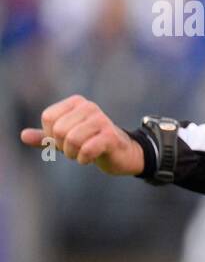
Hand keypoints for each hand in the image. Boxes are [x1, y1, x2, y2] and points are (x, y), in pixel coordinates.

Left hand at [19, 95, 144, 175]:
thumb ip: (45, 137)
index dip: (50, 134)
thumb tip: (24, 136)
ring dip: (72, 154)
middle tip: (74, 150)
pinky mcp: (111, 136)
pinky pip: (86, 149)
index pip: (48, 117)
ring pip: (71, 140)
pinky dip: (83, 159)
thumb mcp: (65, 140)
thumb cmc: (91, 143)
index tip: (64, 140)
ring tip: (81, 154)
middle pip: (58, 130)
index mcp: (77, 102)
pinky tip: (89, 158)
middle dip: (62, 146)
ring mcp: (102, 120)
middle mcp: (89, 107)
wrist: (122, 154)